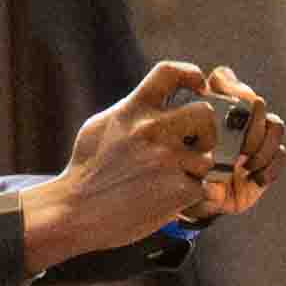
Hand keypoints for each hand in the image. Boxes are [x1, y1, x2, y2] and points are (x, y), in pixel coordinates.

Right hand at [29, 62, 249, 263]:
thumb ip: (131, 110)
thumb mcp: (102, 126)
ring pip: (207, 157)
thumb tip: (153, 99)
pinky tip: (168, 198)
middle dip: (207, 130)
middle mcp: (152, 130)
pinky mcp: (178, 190)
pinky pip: (202, 187)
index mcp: (133, 110)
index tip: (199, 86)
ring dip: (196, 170)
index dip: (191, 74)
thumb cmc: (89, 170)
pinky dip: (191, 195)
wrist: (79, 212)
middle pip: (205, 114)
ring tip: (171, 179)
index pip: (169, 73)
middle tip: (197, 145)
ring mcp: (167, 160)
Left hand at [192, 61, 285, 217]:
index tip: (228, 111)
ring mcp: (255, 136)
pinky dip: (271, 166)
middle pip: (256, 102)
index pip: (224, 79)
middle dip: (252, 125)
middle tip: (241, 149)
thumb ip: (184, 151)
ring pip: (275, 124)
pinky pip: (281, 153)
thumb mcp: (171, 159)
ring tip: (246, 166)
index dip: (231, 88)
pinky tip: (254, 178)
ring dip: (263, 146)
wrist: (195, 201)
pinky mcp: (268, 158)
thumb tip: (206, 161)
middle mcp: (235, 116)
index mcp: (210, 105)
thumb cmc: (178, 174)